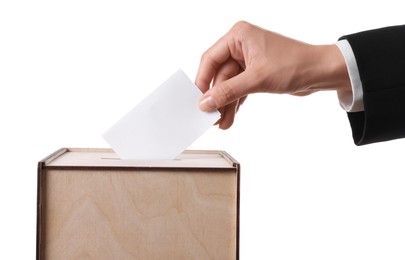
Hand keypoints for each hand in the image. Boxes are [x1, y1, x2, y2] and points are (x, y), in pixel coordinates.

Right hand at [196, 21, 349, 128]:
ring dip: (226, 104)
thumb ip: (228, 91)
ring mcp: (248, 61)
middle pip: (219, 75)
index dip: (202, 81)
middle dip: (217, 98)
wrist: (321, 72)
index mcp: (239, 36)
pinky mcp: (255, 73)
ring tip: (222, 122)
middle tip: (211, 116)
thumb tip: (205, 102)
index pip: (210, 59)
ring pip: (229, 85)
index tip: (197, 100)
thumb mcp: (257, 79)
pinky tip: (230, 117)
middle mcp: (241, 46)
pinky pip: (239, 89)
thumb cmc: (295, 64)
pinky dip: (235, 103)